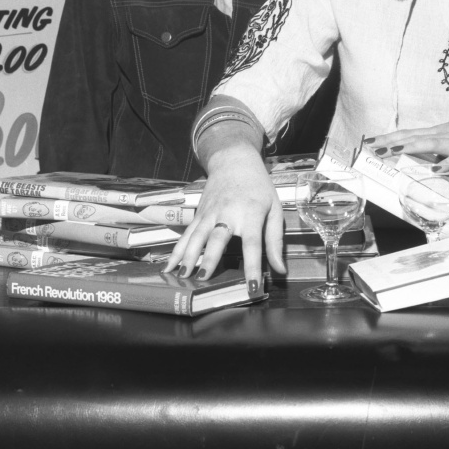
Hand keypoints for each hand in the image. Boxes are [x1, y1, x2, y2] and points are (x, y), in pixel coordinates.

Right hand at [162, 146, 284, 294]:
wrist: (234, 161)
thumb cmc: (259, 187)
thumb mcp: (275, 209)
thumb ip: (275, 241)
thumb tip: (279, 270)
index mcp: (251, 214)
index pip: (253, 244)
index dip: (253, 267)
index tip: (252, 287)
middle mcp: (228, 213)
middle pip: (218, 238)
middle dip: (210, 259)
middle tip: (203, 279)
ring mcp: (210, 213)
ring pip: (197, 236)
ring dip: (188, 256)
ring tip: (182, 276)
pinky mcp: (198, 214)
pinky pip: (186, 234)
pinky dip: (177, 250)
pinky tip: (168, 266)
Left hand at [367, 104, 448, 167]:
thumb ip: (445, 149)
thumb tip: (431, 161)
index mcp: (440, 133)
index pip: (409, 134)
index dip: (389, 137)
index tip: (370, 140)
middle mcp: (445, 135)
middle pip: (413, 137)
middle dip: (391, 142)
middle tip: (370, 146)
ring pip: (430, 144)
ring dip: (410, 147)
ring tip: (392, 151)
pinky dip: (447, 163)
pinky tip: (437, 168)